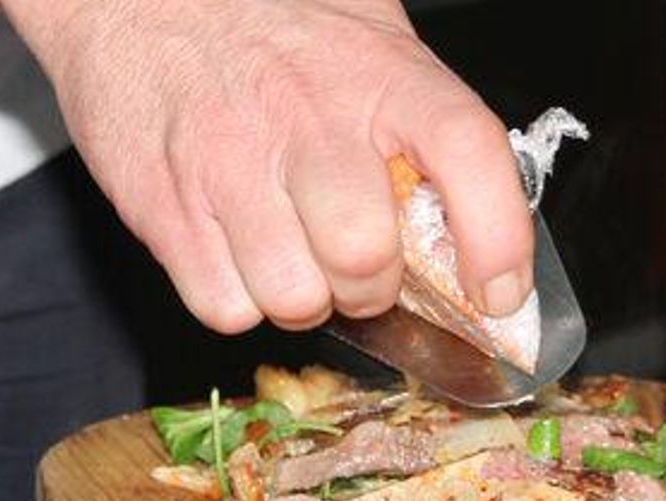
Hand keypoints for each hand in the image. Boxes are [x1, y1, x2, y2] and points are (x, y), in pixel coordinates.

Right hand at [4, 0, 532, 332]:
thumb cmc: (268, 17)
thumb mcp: (369, 31)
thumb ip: (423, 117)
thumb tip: (476, 224)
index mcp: (379, 73)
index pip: (466, 153)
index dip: (497, 238)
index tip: (499, 292)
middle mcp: (308, 119)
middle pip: (364, 256)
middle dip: (370, 287)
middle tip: (358, 268)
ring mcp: (230, 166)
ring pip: (294, 297)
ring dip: (303, 297)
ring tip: (292, 256)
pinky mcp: (166, 207)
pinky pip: (224, 307)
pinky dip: (239, 301)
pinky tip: (239, 254)